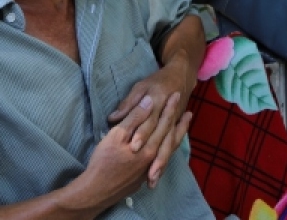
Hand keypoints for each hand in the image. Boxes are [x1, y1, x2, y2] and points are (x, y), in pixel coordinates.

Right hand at [67, 93, 191, 212]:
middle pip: (169, 135)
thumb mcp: (116, 135)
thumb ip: (134, 119)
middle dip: (178, 122)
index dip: (169, 108)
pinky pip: (163, 159)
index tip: (176, 95)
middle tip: (189, 111)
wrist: (96, 191)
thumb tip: (149, 102)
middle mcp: (154, 156)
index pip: (162, 122)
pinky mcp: (144, 175)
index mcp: (148, 145)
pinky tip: (169, 147)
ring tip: (185, 126)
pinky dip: (170, 149)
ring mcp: (150, 167)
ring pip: (169, 149)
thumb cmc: (103, 160)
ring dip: (178, 135)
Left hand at [106, 54, 196, 184]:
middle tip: (147, 175)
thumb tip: (113, 118)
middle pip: (160, 139)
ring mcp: (172, 126)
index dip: (141, 134)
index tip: (133, 147)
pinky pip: (171, 148)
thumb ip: (128, 103)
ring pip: (167, 147)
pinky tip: (156, 176)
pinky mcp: (174, 131)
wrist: (182, 77)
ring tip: (152, 180)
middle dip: (154, 158)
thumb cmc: (157, 81)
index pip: (148, 121)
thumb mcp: (140, 87)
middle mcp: (166, 118)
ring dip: (161, 164)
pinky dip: (165, 161)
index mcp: (158, 102)